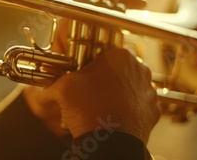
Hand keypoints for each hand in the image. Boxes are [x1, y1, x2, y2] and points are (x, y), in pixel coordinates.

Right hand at [24, 45, 158, 143]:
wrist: (109, 144)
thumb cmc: (88, 110)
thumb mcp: (63, 87)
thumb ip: (54, 80)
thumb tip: (43, 88)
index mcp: (120, 56)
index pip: (101, 52)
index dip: (87, 62)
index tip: (79, 71)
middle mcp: (139, 69)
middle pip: (116, 68)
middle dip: (102, 77)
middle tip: (87, 89)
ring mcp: (149, 91)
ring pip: (128, 85)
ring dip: (115, 91)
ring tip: (98, 104)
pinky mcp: (152, 110)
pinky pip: (137, 104)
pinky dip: (126, 108)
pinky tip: (112, 114)